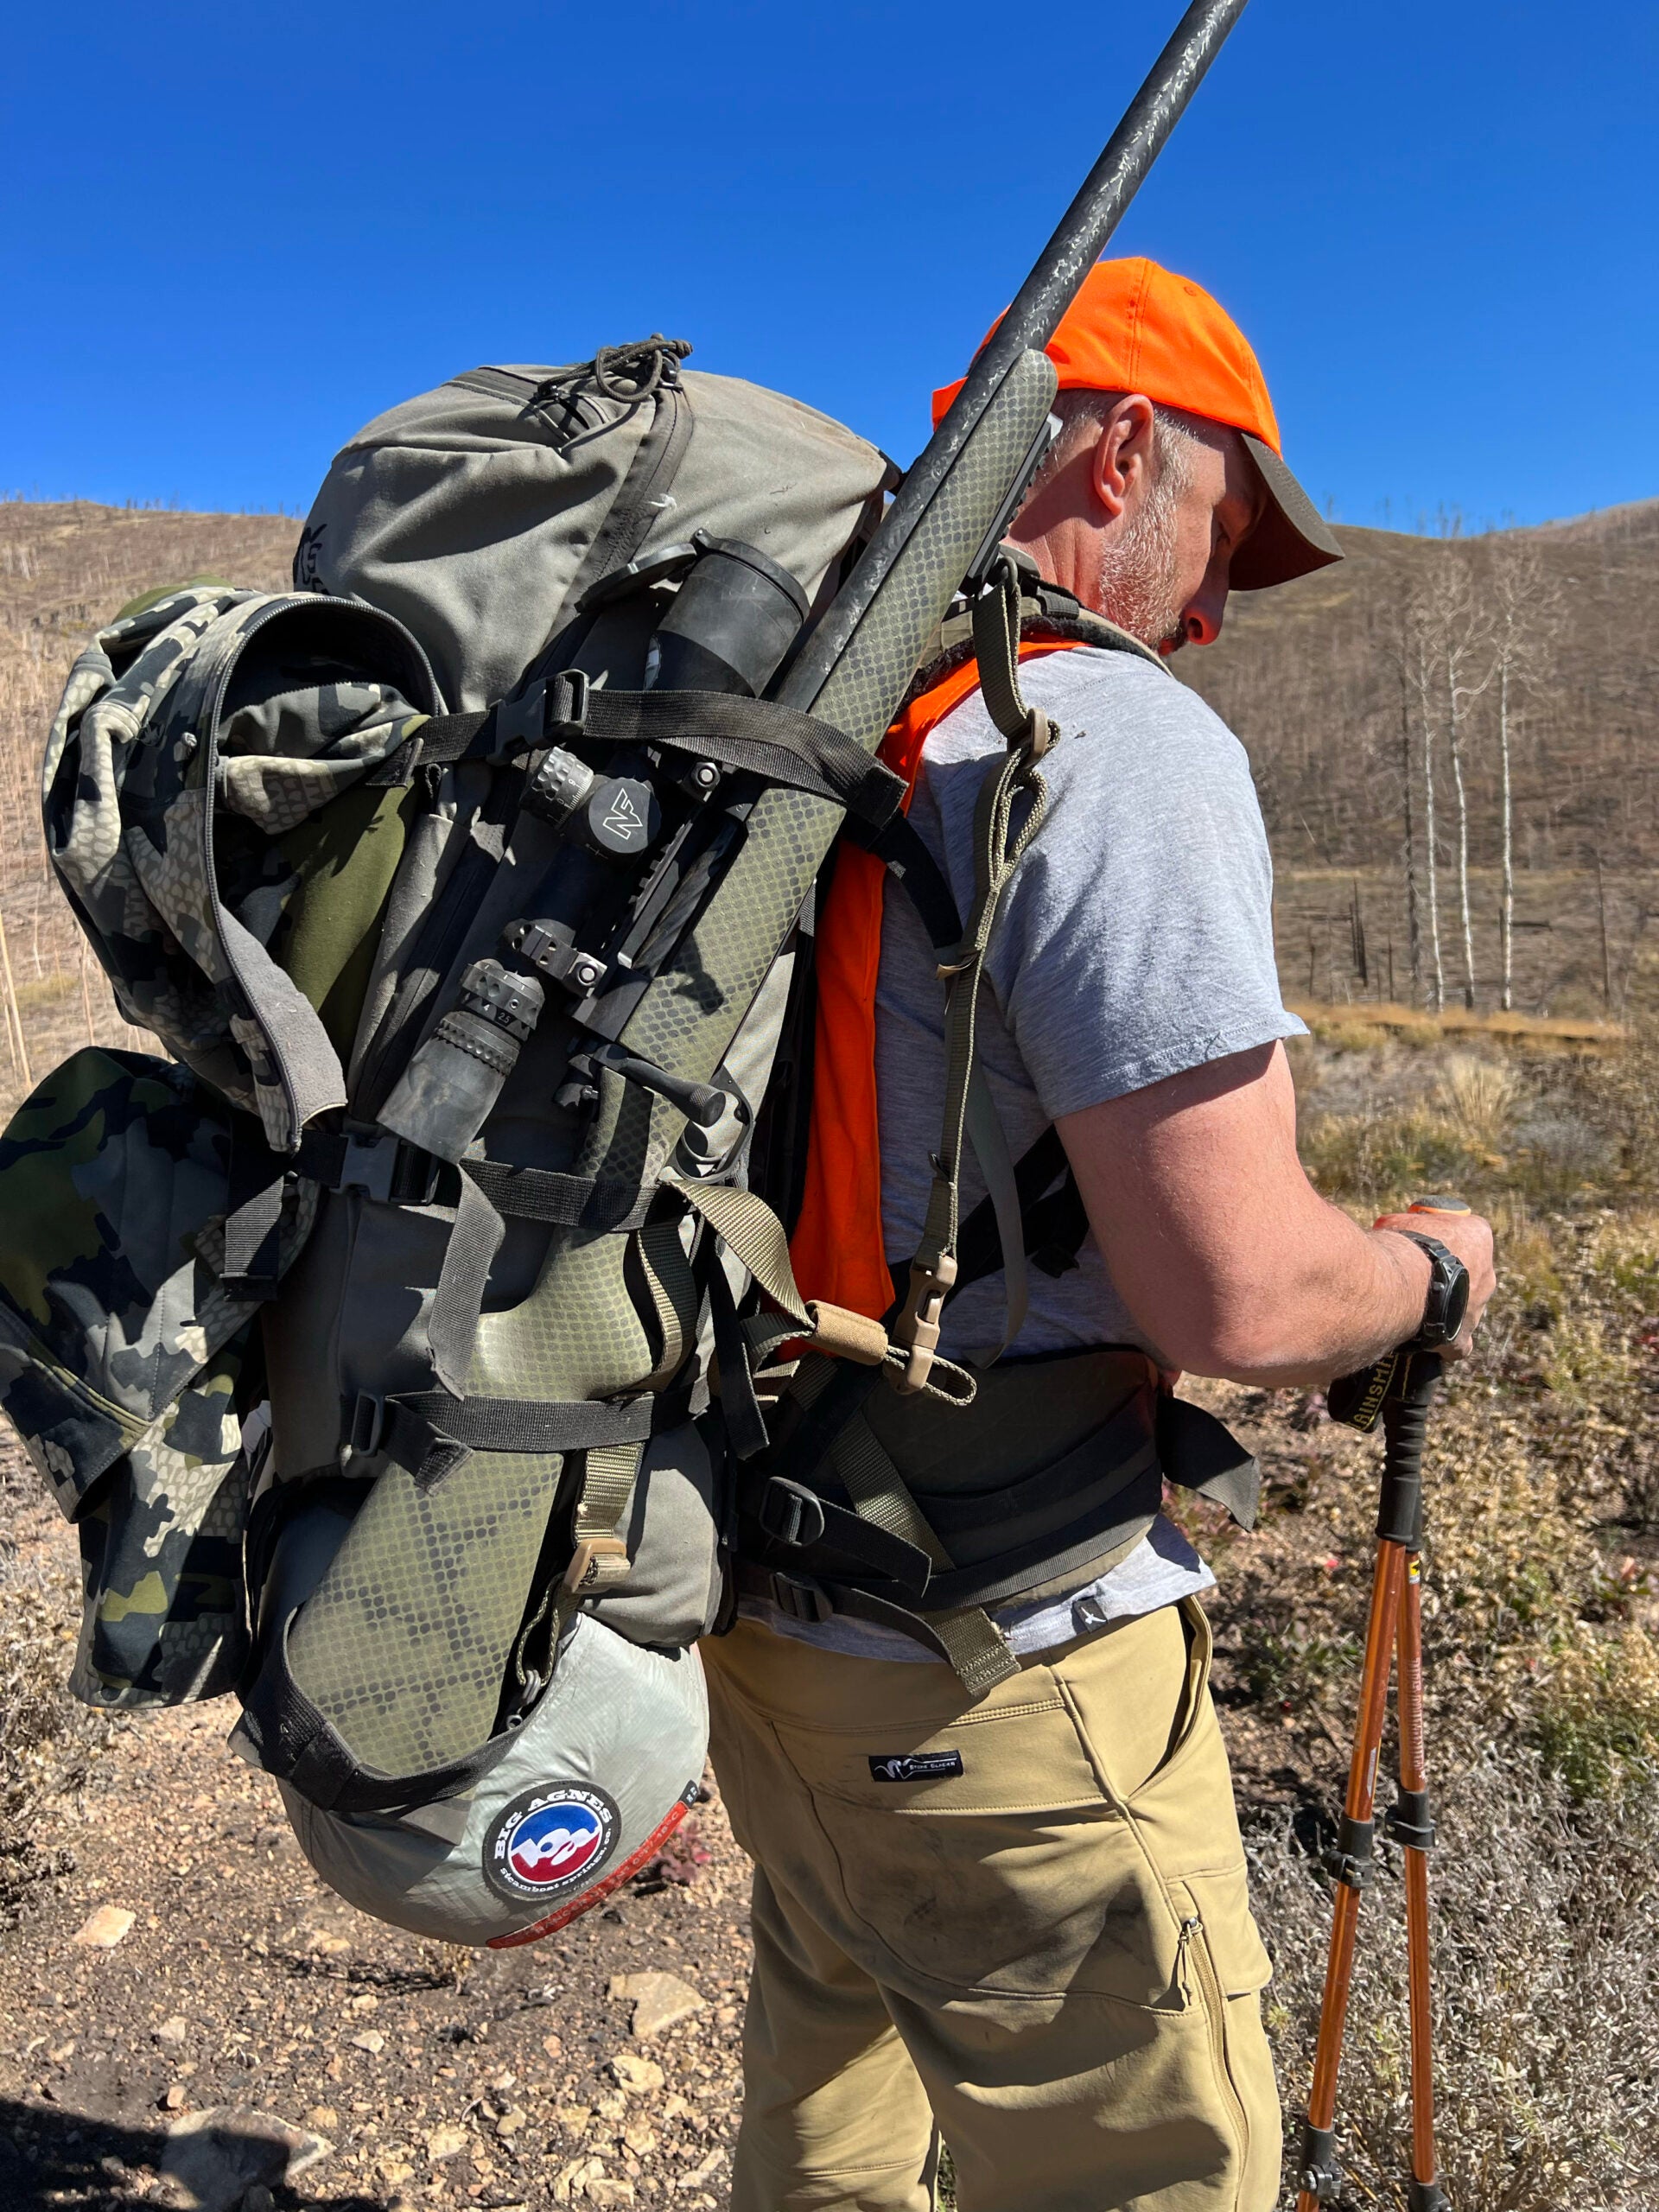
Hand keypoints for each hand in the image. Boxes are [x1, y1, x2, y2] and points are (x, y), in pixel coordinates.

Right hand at [1373, 1207, 1495, 1360]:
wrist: (1404, 1282)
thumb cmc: (1404, 1245)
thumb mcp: (1401, 1221)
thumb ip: (1407, 1225)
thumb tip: (1394, 1227)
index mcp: (1478, 1236)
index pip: (1467, 1234)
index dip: (1443, 1239)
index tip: (1422, 1244)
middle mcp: (1487, 1273)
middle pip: (1470, 1273)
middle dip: (1447, 1276)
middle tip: (1417, 1278)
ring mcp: (1478, 1307)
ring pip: (1465, 1307)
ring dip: (1446, 1307)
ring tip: (1414, 1307)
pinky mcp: (1463, 1336)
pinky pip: (1460, 1343)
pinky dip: (1447, 1343)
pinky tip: (1427, 1340)